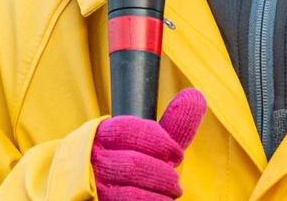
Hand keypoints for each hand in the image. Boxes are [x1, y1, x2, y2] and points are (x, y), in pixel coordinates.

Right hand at [91, 89, 206, 199]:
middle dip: (163, 174)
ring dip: (160, 193)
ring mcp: (91, 186)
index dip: (158, 141)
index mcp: (102, 136)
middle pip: (133, 164)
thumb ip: (172, 125)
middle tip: (175, 182)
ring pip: (130, 192)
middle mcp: (91, 160)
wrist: (97, 193)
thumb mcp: (149, 144)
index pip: (126, 130)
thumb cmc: (129, 166)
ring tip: (170, 194)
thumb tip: (195, 95)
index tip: (178, 154)